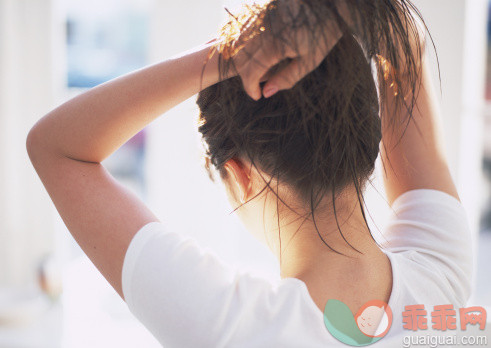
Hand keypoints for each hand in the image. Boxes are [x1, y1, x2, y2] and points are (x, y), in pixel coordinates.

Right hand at [217, 0, 343, 100]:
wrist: (329, 3)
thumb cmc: (323, 34)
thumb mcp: (309, 61)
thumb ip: (287, 78)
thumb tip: (266, 93)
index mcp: (276, 45)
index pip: (250, 72)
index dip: (250, 87)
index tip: (257, 96)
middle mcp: (264, 30)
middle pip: (240, 59)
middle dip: (245, 75)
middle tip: (259, 84)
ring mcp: (260, 17)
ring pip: (237, 44)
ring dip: (242, 61)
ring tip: (259, 70)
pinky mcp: (260, 10)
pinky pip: (242, 30)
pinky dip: (243, 45)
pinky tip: (256, 53)